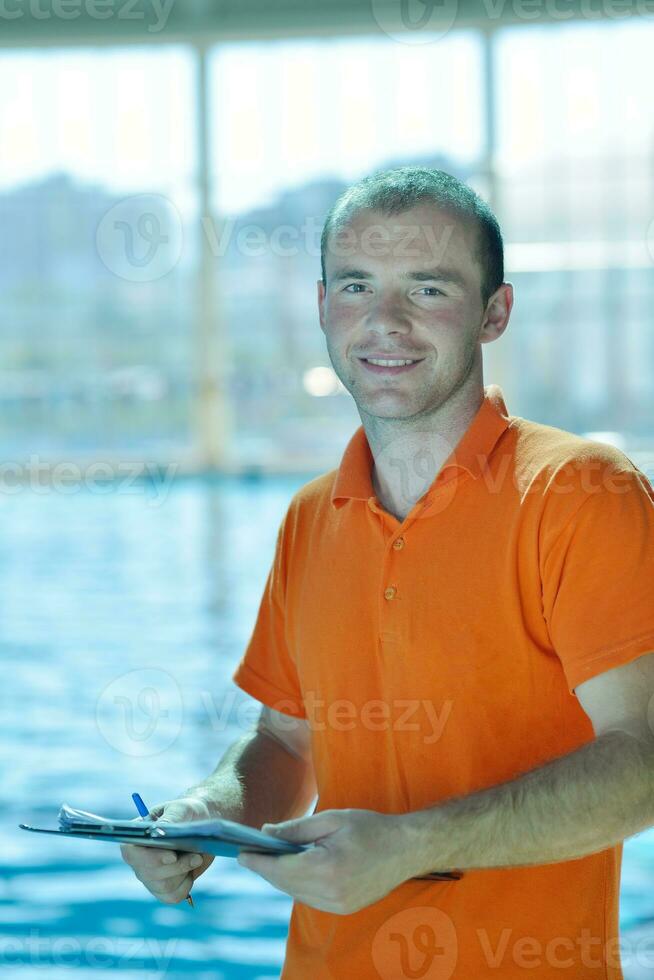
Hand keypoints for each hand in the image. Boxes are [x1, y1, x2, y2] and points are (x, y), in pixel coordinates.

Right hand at [120, 796, 215, 903]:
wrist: (203, 824)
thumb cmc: (187, 812)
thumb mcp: (181, 809)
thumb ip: (170, 819)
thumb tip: (158, 831)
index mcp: (136, 838)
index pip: (131, 853)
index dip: (150, 858)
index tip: (172, 856)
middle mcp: (138, 860)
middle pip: (149, 874)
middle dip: (177, 866)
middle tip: (196, 855)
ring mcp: (150, 877)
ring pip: (163, 886)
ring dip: (184, 873)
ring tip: (196, 857)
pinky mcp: (164, 889)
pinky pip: (172, 896)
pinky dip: (186, 885)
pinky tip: (191, 870)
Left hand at [236, 808, 412, 914]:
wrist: (407, 849)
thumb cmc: (370, 827)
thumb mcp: (332, 819)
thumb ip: (297, 828)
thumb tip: (266, 833)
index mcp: (327, 868)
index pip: (281, 868)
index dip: (257, 862)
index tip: (239, 853)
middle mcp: (331, 893)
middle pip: (285, 883)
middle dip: (265, 868)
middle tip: (248, 853)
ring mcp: (338, 905)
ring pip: (296, 893)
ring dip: (280, 877)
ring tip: (267, 859)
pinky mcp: (344, 909)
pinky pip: (310, 898)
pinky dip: (297, 885)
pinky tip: (293, 869)